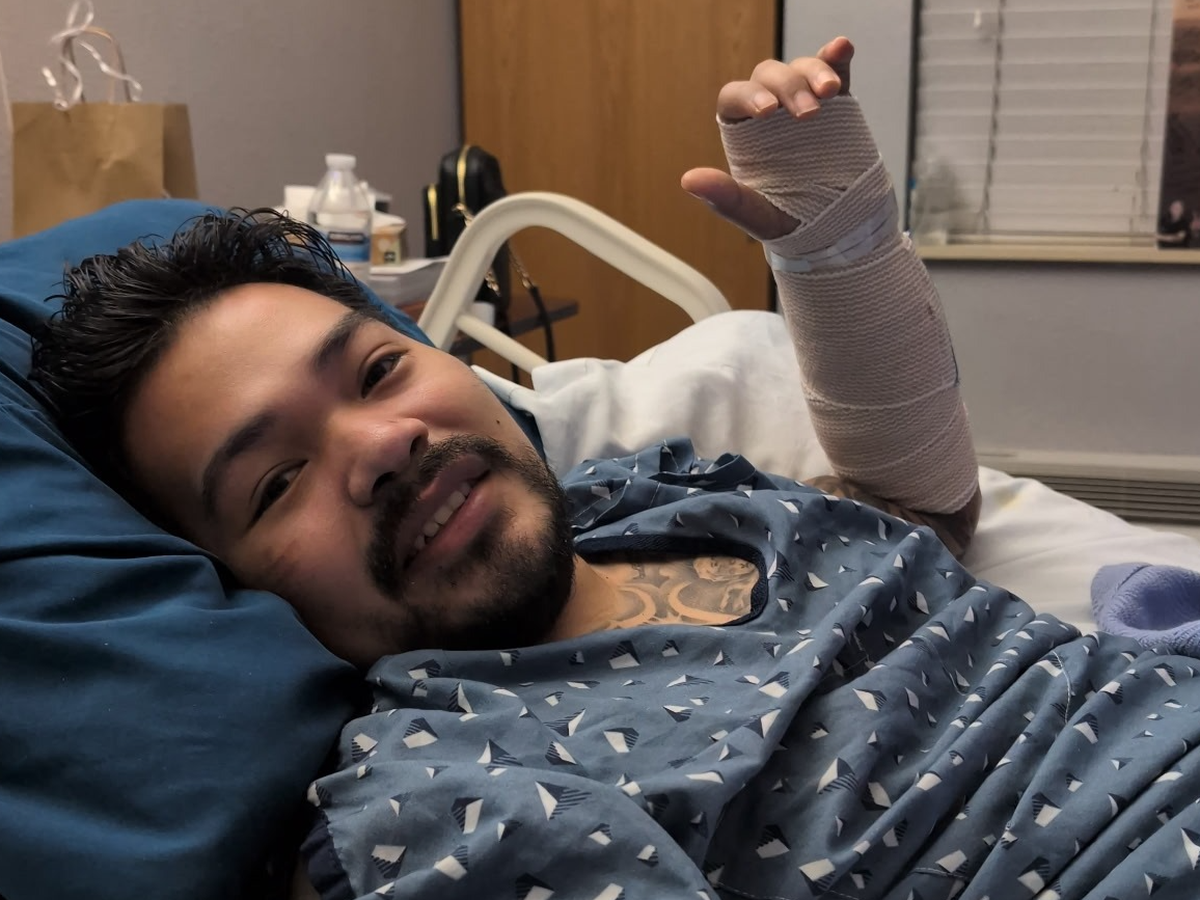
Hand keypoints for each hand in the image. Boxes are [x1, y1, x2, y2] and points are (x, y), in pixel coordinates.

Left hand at [681, 37, 853, 240]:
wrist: (832, 222)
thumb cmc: (785, 218)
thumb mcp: (755, 214)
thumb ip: (726, 197)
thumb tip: (689, 180)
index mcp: (741, 129)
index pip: (735, 97)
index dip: (749, 97)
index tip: (768, 112)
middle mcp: (769, 107)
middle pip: (769, 76)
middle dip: (789, 88)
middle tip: (809, 116)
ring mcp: (803, 100)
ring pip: (801, 68)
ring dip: (815, 72)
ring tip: (830, 91)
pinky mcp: (837, 102)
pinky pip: (835, 70)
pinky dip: (838, 57)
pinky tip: (842, 48)